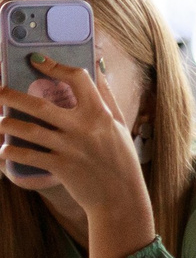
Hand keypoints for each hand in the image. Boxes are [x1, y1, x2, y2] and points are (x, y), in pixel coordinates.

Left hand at [0, 56, 155, 257]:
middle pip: (40, 105)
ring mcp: (70, 148)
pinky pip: (27, 155)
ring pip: (28, 130)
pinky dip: (10, 151)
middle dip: (13, 96)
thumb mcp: (119, 126)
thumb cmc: (121, 159)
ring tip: (0, 120)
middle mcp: (83, 128)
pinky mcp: (60, 167)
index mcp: (100, 114)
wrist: (121, 197)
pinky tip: (3, 149)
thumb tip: (97, 71)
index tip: (38, 60)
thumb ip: (107, 98)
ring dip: (6, 123)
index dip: (55, 67)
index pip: (78, 80)